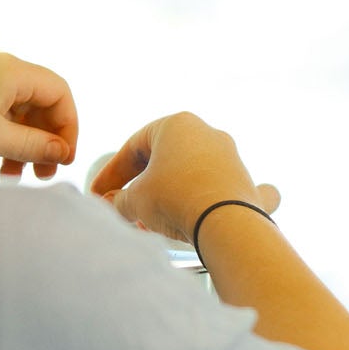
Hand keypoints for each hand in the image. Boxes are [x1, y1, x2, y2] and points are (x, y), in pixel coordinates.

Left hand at [0, 47, 77, 178]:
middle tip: (40, 175)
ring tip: (6, 177)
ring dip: (15, 149)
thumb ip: (33, 146)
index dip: (67, 127)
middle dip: (40, 144)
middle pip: (37, 107)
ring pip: (13, 117)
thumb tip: (63, 153)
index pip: (59, 94)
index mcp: (11, 72)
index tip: (63, 158)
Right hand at [89, 111, 278, 245]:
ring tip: (154, 224)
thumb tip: (114, 204)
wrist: (226, 223)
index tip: (99, 195)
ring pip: (193, 177)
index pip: (134, 147)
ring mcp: (233, 160)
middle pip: (165, 162)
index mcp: (177, 125)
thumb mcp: (135, 199)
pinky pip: (232, 191)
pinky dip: (220, 200)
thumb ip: (119, 199)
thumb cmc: (175, 199)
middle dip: (142, 188)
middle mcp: (209, 135)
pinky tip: (219, 208)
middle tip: (125, 209)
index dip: (112, 174)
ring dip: (171, 197)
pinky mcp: (248, 186)